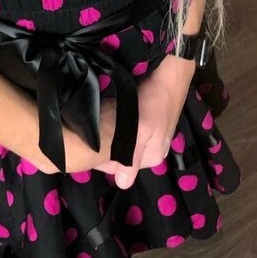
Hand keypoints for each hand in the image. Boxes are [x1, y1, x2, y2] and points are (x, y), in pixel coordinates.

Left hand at [93, 54, 195, 187]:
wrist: (168, 72)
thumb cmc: (154, 101)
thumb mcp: (142, 131)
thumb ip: (131, 157)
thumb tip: (122, 185)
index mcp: (152, 157)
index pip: (119, 168)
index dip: (101, 158)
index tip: (88, 144)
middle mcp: (151, 148)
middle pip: (121, 153)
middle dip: (105, 145)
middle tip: (91, 131)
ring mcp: (149, 133)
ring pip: (122, 139)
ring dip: (109, 132)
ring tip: (97, 121)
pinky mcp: (145, 118)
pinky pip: (126, 126)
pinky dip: (115, 122)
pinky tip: (107, 112)